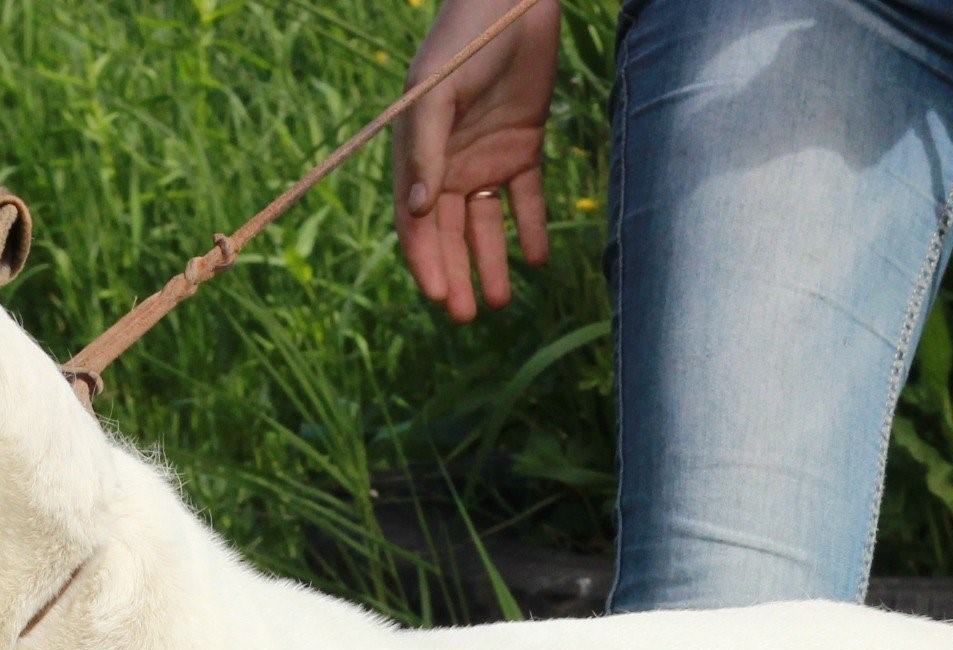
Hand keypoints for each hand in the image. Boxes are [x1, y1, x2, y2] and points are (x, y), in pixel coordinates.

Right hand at [391, 0, 559, 322]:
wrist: (515, 2)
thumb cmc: (467, 39)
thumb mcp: (438, 91)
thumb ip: (427, 146)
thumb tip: (416, 207)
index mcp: (418, 151)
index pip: (415, 219)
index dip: (424, 258)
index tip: (437, 294)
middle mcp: (448, 162)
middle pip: (449, 232)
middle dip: (455, 274)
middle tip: (465, 316)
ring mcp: (485, 157)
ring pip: (486, 224)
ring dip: (490, 263)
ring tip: (501, 301)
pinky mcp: (523, 147)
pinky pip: (526, 199)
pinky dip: (531, 228)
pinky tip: (537, 259)